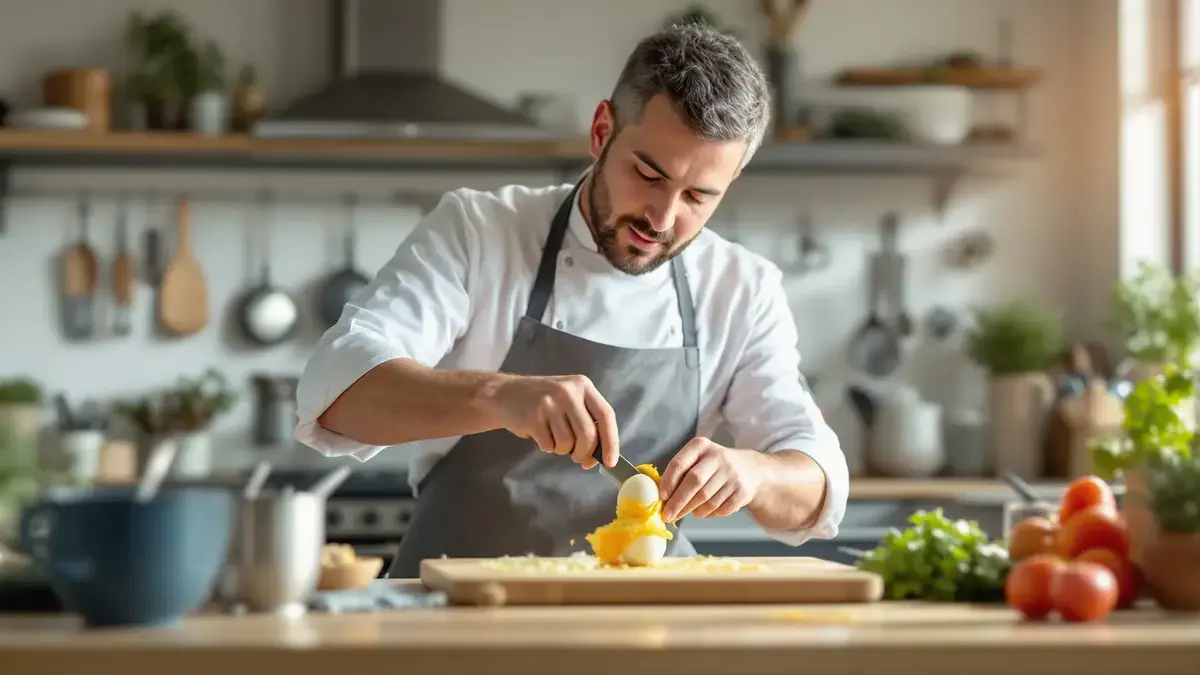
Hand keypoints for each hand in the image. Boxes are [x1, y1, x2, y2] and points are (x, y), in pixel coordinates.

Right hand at [488, 374, 618, 468]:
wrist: (504, 394)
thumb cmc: (542, 401)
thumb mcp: (569, 399)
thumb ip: (586, 421)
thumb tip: (600, 456)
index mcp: (583, 385)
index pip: (606, 415)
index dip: (611, 441)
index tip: (610, 462)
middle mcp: (568, 391)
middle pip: (588, 434)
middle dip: (585, 453)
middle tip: (578, 458)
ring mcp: (549, 403)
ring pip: (568, 443)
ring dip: (562, 450)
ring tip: (553, 437)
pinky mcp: (532, 417)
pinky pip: (549, 445)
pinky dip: (547, 447)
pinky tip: (539, 434)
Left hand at [658, 438, 761, 521]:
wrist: (750, 469)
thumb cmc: (713, 467)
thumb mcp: (698, 460)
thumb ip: (680, 473)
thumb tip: (661, 497)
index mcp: (701, 446)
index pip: (679, 464)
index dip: (668, 482)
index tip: (661, 498)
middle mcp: (718, 457)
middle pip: (694, 482)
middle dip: (678, 502)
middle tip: (667, 515)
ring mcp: (733, 474)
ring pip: (707, 499)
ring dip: (693, 510)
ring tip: (687, 512)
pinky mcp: (743, 491)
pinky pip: (721, 509)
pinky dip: (709, 513)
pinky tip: (706, 511)